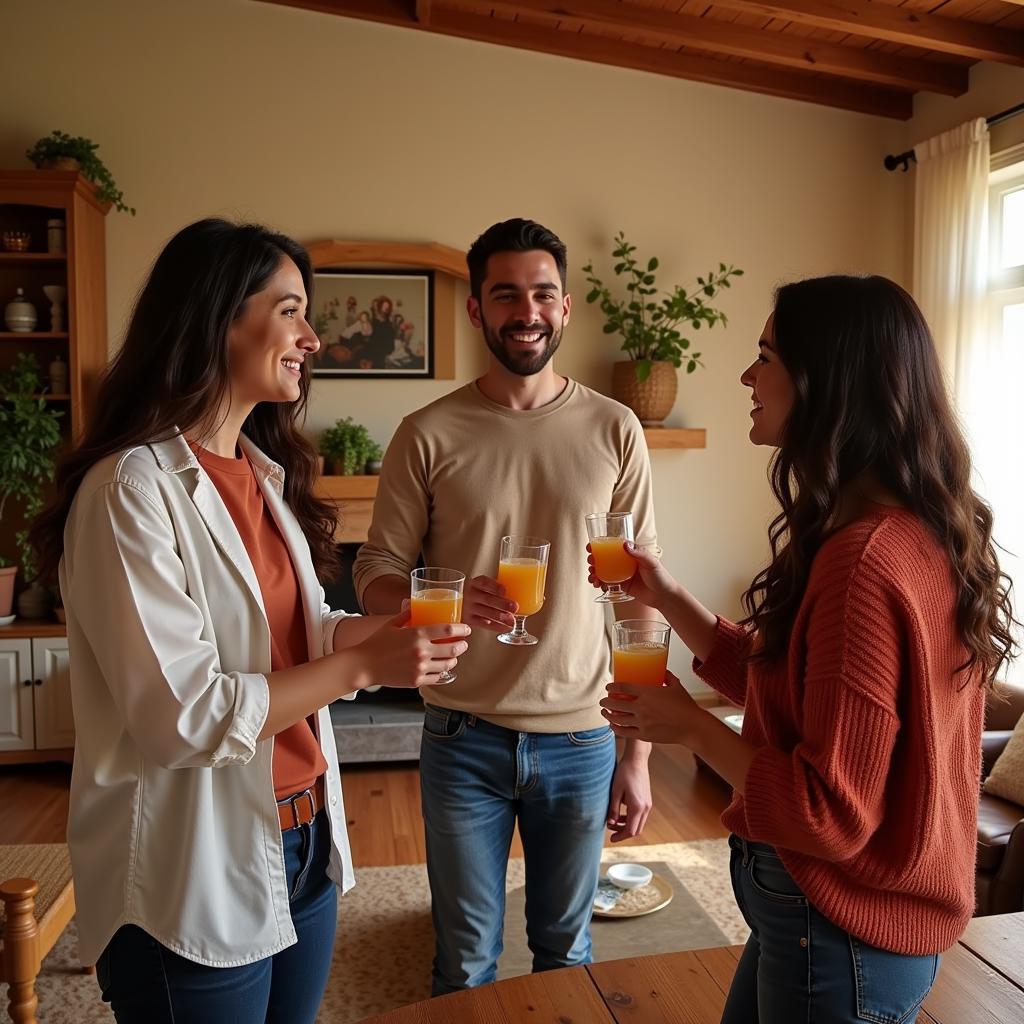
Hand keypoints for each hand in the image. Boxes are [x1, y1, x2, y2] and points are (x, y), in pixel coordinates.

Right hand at [353, 610, 470, 686]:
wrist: (363, 665)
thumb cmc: (376, 643)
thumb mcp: (391, 624)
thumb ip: (406, 614)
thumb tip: (414, 606)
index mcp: (417, 634)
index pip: (449, 630)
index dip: (462, 629)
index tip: (466, 629)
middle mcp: (422, 651)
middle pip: (453, 649)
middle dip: (462, 646)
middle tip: (462, 644)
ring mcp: (420, 668)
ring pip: (448, 665)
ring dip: (454, 660)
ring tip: (453, 656)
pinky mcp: (416, 681)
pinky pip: (437, 677)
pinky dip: (442, 672)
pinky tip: (441, 668)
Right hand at [462, 574, 516, 631]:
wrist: (457, 604)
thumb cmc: (477, 594)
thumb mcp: (482, 587)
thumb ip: (496, 588)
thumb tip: (522, 590)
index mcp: (474, 583)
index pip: (483, 582)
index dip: (494, 586)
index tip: (504, 590)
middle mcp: (469, 595)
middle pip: (487, 599)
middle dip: (502, 604)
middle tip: (515, 607)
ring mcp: (467, 608)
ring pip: (485, 612)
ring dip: (501, 617)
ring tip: (513, 620)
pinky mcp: (468, 620)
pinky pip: (483, 624)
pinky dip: (496, 626)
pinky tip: (506, 627)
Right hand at [586, 541, 674, 609]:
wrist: (664, 597)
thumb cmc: (661, 577)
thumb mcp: (652, 562)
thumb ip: (640, 553)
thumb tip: (625, 544)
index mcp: (631, 554)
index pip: (613, 546)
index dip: (599, 546)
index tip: (590, 547)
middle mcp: (624, 563)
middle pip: (604, 559)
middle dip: (593, 560)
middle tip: (591, 563)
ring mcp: (622, 574)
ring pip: (603, 571)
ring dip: (594, 573)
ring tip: (592, 578)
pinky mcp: (621, 586)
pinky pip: (607, 583)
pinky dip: (600, 583)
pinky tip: (597, 585)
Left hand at [599, 672, 698, 744]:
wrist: (692, 726)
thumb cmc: (686, 705)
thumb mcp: (676, 686)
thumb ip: (667, 676)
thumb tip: (662, 670)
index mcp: (648, 693)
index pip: (623, 688)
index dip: (612, 687)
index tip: (608, 687)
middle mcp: (642, 707)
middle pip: (616, 704)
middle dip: (606, 702)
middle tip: (602, 701)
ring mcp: (642, 722)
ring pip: (618, 719)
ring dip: (608, 715)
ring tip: (603, 712)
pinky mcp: (644, 735)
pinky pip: (625, 732)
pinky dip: (616, 728)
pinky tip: (612, 726)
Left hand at [606, 756, 652, 842]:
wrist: (636, 760)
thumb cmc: (624, 773)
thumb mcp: (615, 792)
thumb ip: (613, 809)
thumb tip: (611, 823)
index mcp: (637, 807)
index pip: (631, 830)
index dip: (620, 837)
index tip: (611, 839)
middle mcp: (645, 808)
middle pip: (637, 830)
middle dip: (624, 833)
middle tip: (611, 830)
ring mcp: (648, 804)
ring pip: (639, 823)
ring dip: (628, 825)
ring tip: (614, 821)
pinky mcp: (648, 800)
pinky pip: (640, 815)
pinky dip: (632, 818)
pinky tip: (622, 813)